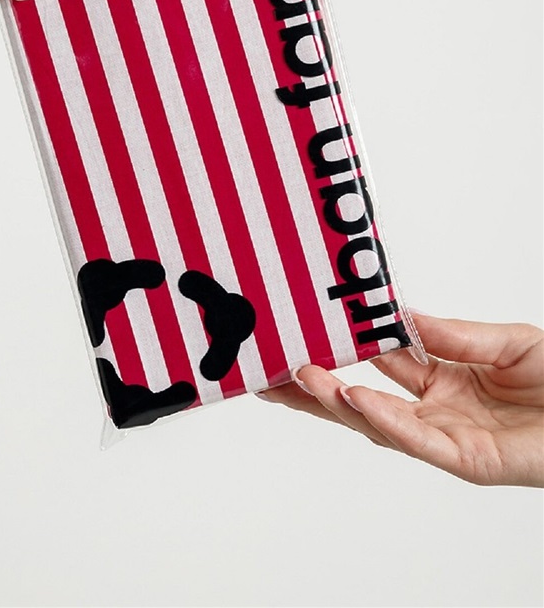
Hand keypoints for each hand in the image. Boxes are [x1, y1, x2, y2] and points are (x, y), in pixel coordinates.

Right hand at [260, 314, 543, 486]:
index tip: (306, 327)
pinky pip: (416, 440)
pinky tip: (352, 399)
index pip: (379, 363)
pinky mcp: (466, 461)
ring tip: (297, 377)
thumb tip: (397, 313)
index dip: (343, 348)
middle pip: (362, 400)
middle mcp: (436, 411)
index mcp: (442, 381)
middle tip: (269, 367)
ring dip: (335, 401)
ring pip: (378, 423)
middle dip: (314, 388)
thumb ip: (449, 334)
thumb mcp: (505, 341)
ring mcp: (447, 438)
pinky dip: (382, 419)